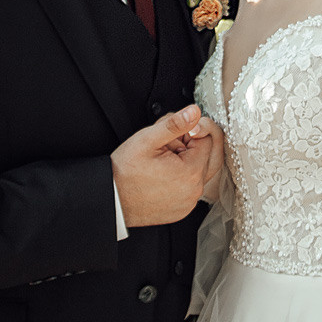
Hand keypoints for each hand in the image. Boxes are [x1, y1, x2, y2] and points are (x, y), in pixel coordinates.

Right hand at [112, 104, 219, 227]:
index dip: (190, 131)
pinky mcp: (183, 209)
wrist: (111, 200)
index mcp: (191, 171)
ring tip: (164, 159)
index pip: (208, 139)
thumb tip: (194, 112)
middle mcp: (195, 190)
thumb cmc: (125, 171)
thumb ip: (175, 123)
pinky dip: (183, 177)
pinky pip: (192, 188)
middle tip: (169, 145)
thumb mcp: (148, 139)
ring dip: (188, 161)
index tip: (172, 134)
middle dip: (193, 145)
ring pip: (201, 171)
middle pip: (210, 155)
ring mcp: (189, 202)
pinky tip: (164, 174)